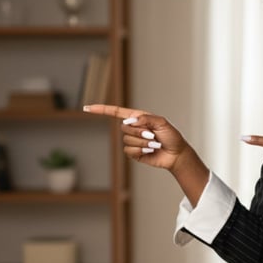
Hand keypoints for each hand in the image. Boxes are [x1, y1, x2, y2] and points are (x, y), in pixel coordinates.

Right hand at [83, 103, 208, 205]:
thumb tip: (130, 121)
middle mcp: (133, 128)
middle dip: (139, 132)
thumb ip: (146, 119)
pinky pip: (129, 151)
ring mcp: (133, 141)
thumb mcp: (162, 123)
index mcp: (137, 117)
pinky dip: (141, 151)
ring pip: (127, 141)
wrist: (176, 154)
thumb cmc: (171, 137)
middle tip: (153, 136)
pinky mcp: (134, 153)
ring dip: (143, 143)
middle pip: (124, 128)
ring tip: (155, 144)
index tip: (87, 108)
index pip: (116, 112)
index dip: (101, 110)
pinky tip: (150, 152)